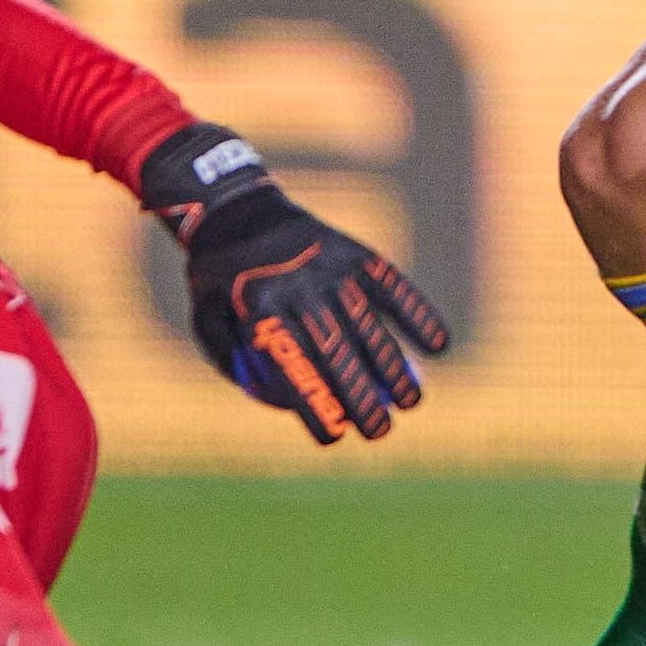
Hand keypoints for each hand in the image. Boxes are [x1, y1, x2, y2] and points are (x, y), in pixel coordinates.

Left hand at [140, 124, 452, 443]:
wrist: (237, 209)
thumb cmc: (219, 279)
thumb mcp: (206, 320)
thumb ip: (239, 365)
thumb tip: (285, 406)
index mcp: (259, 308)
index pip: (294, 367)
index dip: (317, 404)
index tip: (335, 437)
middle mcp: (299, 287)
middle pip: (337, 351)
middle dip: (362, 396)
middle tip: (379, 431)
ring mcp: (331, 267)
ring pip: (369, 323)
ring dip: (393, 366)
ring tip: (410, 402)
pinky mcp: (355, 252)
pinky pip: (392, 286)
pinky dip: (417, 313)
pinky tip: (438, 344)